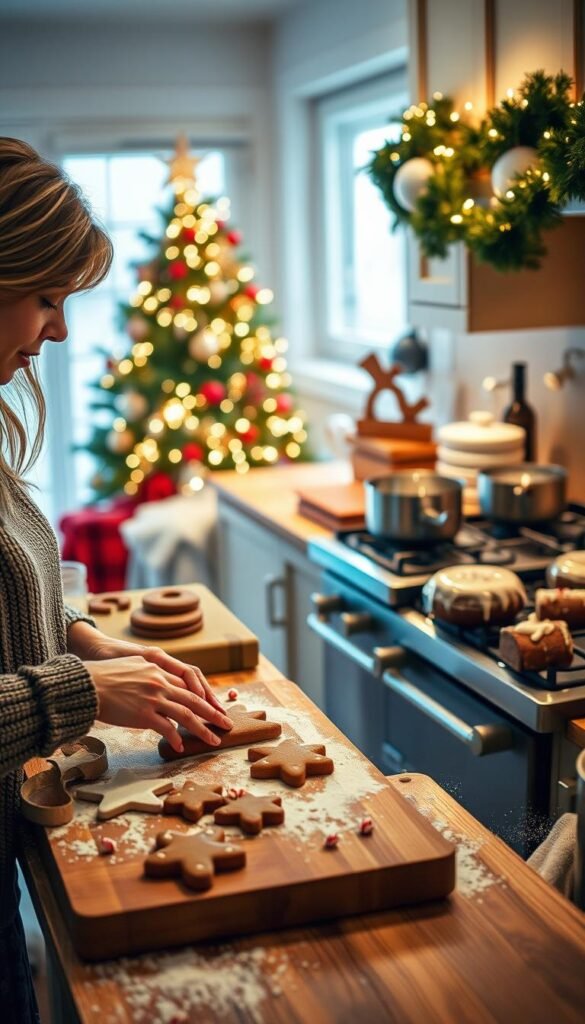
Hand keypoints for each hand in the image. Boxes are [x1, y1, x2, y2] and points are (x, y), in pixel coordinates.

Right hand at [83, 655, 232, 753]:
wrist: (87, 684)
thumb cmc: (106, 676)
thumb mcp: (134, 665)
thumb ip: (151, 673)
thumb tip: (163, 686)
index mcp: (159, 669)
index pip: (189, 684)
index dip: (205, 697)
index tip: (215, 708)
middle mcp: (160, 683)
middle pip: (195, 700)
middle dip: (213, 713)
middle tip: (227, 724)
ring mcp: (154, 698)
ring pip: (187, 715)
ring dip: (203, 730)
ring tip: (214, 740)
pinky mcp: (144, 714)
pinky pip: (167, 728)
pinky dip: (176, 738)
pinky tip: (181, 746)